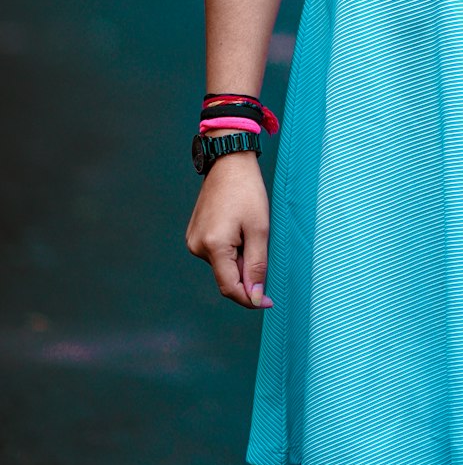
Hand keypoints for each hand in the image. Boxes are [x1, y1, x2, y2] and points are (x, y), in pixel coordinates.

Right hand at [185, 154, 273, 308]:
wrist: (229, 163)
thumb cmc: (247, 192)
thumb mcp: (259, 229)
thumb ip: (257, 266)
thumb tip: (254, 297)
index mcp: (213, 246)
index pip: (230, 287)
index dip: (249, 298)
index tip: (267, 302)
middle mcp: (197, 247)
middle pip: (226, 276)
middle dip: (246, 271)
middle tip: (260, 243)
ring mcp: (193, 240)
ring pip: (222, 265)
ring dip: (239, 258)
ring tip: (247, 228)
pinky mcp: (194, 234)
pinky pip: (216, 253)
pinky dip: (230, 249)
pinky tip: (237, 227)